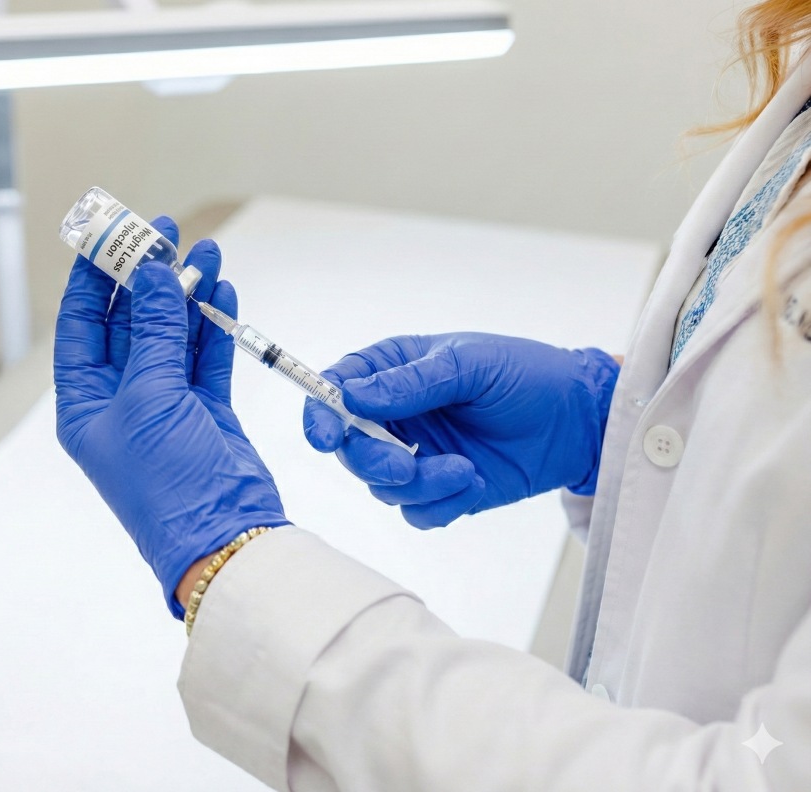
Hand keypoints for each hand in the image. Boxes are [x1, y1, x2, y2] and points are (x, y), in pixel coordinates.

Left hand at [55, 218, 287, 617]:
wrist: (224, 535)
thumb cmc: (168, 484)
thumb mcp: (151, 400)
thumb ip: (156, 333)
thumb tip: (153, 275)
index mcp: (85, 404)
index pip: (81, 326)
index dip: (92, 279)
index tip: (107, 236)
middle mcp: (122, 400)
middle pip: (131, 324)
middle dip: (148, 279)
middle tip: (165, 235)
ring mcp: (167, 405)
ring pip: (174, 336)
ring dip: (189, 296)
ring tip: (206, 255)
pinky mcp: (207, 410)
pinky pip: (207, 357)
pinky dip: (215, 326)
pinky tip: (223, 293)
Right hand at [303, 333, 619, 528]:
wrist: (581, 422)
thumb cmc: (529, 376)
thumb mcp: (471, 364)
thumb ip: (411, 382)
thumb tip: (352, 396)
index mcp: (395, 371)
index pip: (336, 389)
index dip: (319, 413)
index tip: (323, 436)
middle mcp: (398, 415)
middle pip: (349, 447)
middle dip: (372, 461)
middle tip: (405, 464)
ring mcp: (418, 454)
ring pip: (382, 486)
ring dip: (417, 485)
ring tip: (463, 470)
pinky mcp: (442, 489)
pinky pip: (417, 512)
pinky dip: (442, 504)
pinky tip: (474, 482)